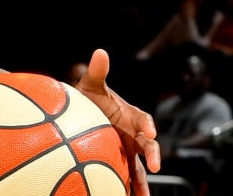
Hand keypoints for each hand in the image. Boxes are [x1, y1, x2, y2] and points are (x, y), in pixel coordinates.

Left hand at [75, 49, 160, 195]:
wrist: (77, 115)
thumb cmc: (87, 99)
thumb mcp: (91, 86)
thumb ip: (97, 72)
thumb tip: (100, 51)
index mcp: (131, 115)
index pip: (144, 120)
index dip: (148, 126)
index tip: (150, 132)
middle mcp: (133, 134)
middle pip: (148, 146)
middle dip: (154, 155)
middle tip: (155, 166)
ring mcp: (127, 149)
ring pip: (140, 167)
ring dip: (143, 180)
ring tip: (143, 195)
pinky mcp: (119, 161)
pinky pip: (126, 176)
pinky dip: (128, 186)